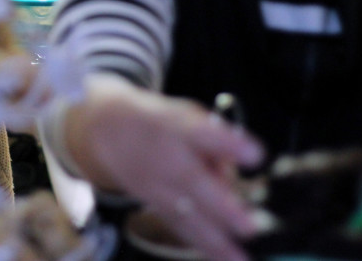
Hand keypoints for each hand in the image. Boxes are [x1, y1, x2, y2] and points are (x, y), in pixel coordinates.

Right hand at [66, 78, 263, 260]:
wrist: (106, 131)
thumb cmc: (160, 122)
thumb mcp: (187, 115)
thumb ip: (216, 140)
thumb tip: (239, 171)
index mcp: (178, 126)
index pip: (204, 133)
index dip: (229, 144)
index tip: (255, 155)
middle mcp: (165, 157)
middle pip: (192, 181)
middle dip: (220, 204)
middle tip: (248, 226)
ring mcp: (156, 184)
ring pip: (184, 213)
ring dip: (214, 239)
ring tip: (239, 259)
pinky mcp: (153, 205)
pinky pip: (179, 226)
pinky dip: (201, 245)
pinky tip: (224, 259)